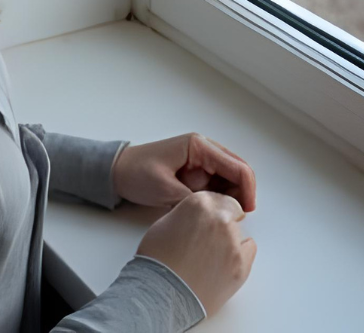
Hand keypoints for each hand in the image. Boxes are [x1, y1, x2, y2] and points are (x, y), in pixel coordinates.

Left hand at [111, 131, 256, 210]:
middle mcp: (203, 150)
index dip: (247, 189)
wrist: (116, 172)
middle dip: (240, 195)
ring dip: (229, 198)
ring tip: (217, 215)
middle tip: (233, 217)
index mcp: (198, 146)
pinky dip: (218, 199)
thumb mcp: (165, 189)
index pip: (236, 166)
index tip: (245, 212)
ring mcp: (200, 162)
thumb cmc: (137, 174)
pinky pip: (216, 187)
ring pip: (229, 181)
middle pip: (237, 172)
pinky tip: (209, 211)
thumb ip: (194, 200)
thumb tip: (218, 212)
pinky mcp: (195, 173)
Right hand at [137, 191, 256, 317]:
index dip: (210, 208)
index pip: (215, 197)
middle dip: (222, 220)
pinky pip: (248, 251)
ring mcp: (233, 242)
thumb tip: (195, 219)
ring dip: (228, 238)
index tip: (206, 216)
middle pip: (231, 211)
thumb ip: (187, 214)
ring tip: (210, 254)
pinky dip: (239, 254)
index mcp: (200, 202)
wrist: (164, 292)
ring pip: (239, 232)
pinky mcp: (242, 265)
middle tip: (207, 236)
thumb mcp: (165, 222)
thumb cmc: (158, 259)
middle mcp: (220, 218)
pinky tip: (222, 262)